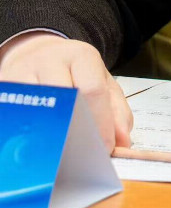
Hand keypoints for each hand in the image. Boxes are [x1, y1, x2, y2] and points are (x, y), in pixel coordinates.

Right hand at [0, 33, 132, 151]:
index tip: (104, 148)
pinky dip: (28, 131)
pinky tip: (39, 144)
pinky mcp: (5, 85)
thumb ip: (117, 111)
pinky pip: (16, 112)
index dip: (100, 123)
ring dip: (50, 133)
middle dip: (76, 130)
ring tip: (61, 152)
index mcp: (80, 56)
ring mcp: (23, 71)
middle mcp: (49, 59)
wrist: (39, 54)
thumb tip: (121, 141)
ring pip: (36, 107)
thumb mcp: (103, 82)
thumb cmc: (74, 73)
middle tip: (83, 154)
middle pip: (63, 98)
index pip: (92, 90)